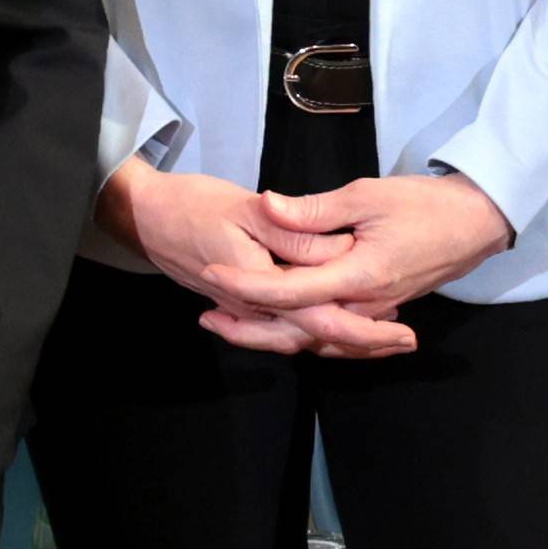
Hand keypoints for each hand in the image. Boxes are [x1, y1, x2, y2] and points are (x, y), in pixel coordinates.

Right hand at [101, 162, 411, 357]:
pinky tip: (332, 323)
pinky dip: (312, 328)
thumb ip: (295, 231)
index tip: (403, 332)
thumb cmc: (192, 204)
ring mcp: (244, 310)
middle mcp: (254, 307)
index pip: (320, 318)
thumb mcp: (247, 210)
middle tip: (405, 342)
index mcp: (260, 285)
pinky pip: (282, 326)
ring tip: (382, 338)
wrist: (142, 215)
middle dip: (361, 344)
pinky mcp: (240, 304)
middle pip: (314, 337)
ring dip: (340, 339)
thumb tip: (339, 248)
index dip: (365, 329)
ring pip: (299, 336)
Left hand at [235, 172, 516, 337]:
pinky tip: (276, 324)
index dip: (245, 284)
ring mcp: (371, 312)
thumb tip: (266, 205)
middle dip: (248, 329)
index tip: (210, 272)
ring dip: (271, 334)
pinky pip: (333, 334)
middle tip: (207, 318)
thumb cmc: (425, 204)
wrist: (476, 223)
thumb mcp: (367, 195)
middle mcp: (362, 305)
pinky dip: (302, 333)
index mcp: (357, 277)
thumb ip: (314, 209)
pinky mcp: (376, 310)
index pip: (289, 291)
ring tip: (230, 324)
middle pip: (296, 330)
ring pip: (314, 339)